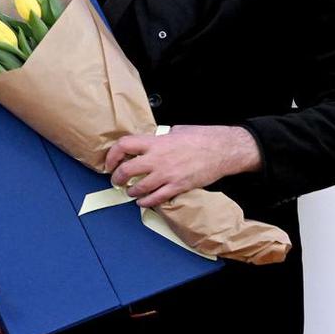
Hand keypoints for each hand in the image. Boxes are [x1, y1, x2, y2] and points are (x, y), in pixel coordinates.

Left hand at [104, 124, 260, 207]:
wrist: (224, 149)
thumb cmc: (203, 137)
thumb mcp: (177, 131)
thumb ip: (160, 139)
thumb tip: (150, 142)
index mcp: (156, 142)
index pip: (124, 145)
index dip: (112, 155)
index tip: (110, 162)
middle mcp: (158, 159)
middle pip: (126, 170)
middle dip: (117, 177)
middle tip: (116, 180)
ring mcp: (167, 174)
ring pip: (139, 188)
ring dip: (131, 192)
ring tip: (130, 192)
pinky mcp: (178, 186)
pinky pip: (156, 198)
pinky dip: (146, 202)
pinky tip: (143, 202)